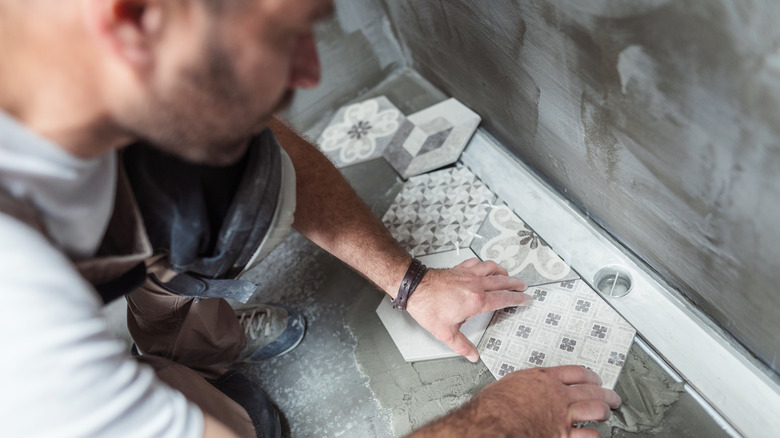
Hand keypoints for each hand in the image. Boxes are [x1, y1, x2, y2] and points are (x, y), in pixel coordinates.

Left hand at [407, 258, 529, 361]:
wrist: (414, 288)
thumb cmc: (428, 307)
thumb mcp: (446, 332)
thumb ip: (462, 345)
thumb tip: (472, 355)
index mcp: (476, 301)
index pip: (503, 299)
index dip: (517, 299)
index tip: (526, 299)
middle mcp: (475, 285)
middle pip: (502, 282)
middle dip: (515, 284)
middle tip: (523, 287)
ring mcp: (467, 274)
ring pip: (492, 269)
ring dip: (503, 272)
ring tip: (508, 276)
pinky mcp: (459, 269)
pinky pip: (477, 263)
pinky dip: (485, 264)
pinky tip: (485, 267)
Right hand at [410, 365, 620, 437]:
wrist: (492, 423)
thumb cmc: (494, 405)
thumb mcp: (510, 383)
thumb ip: (525, 385)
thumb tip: (523, 388)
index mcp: (544, 378)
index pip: (576, 372)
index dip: (590, 375)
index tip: (593, 378)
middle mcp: (558, 395)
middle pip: (592, 389)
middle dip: (605, 393)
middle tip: (611, 396)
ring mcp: (563, 416)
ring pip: (596, 409)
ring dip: (604, 411)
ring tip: (607, 412)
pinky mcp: (563, 436)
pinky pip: (588, 435)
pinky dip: (594, 435)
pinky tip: (595, 435)